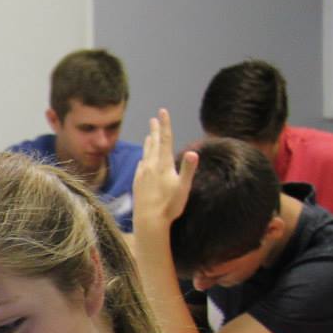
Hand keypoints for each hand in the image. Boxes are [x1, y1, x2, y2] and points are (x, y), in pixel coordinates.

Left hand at [129, 110, 193, 234]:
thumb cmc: (169, 205)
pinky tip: (143, 160)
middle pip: (154, 144)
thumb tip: (194, 152)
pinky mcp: (137, 183)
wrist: (148, 221)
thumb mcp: (183, 187)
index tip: (163, 111)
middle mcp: (150, 166)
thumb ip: (188, 169)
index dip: (165, 125)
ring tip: (149, 135)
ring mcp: (142, 174)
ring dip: (148, 143)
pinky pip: (140, 166)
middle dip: (155, 130)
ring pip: (145, 154)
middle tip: (154, 118)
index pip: (165, 140)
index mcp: (163, 165)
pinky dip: (143, 159)